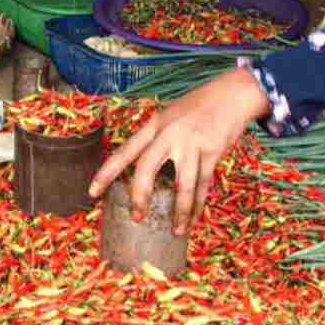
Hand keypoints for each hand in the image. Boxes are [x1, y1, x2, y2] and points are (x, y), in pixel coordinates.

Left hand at [88, 67, 268, 234]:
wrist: (232, 94)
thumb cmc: (199, 106)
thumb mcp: (170, 115)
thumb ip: (157, 137)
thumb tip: (143, 166)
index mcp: (154, 124)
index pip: (124, 151)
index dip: (106, 173)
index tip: (92, 192)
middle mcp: (169, 133)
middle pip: (146, 167)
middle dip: (140, 195)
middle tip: (137, 218)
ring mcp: (191, 143)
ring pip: (182, 184)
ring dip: (179, 211)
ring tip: (176, 230)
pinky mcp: (212, 152)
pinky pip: (203, 185)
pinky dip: (198, 205)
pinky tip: (194, 219)